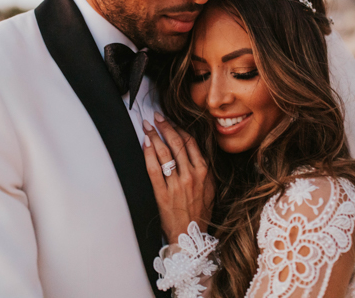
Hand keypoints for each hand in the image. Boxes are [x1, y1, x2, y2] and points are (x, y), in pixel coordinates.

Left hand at [143, 113, 213, 244]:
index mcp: (204, 172)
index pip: (190, 143)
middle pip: (176, 143)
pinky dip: (148, 154)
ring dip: (154, 136)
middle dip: (164, 127)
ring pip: (164, 154)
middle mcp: (191, 175)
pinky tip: (144, 144)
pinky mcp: (162, 194)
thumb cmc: (200, 212)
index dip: (178, 128)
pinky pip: (154, 170)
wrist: (191, 236)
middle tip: (156, 117)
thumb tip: (195, 151)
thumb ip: (205, 170)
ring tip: (147, 127)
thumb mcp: (210, 188)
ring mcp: (176, 184)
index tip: (170, 121)